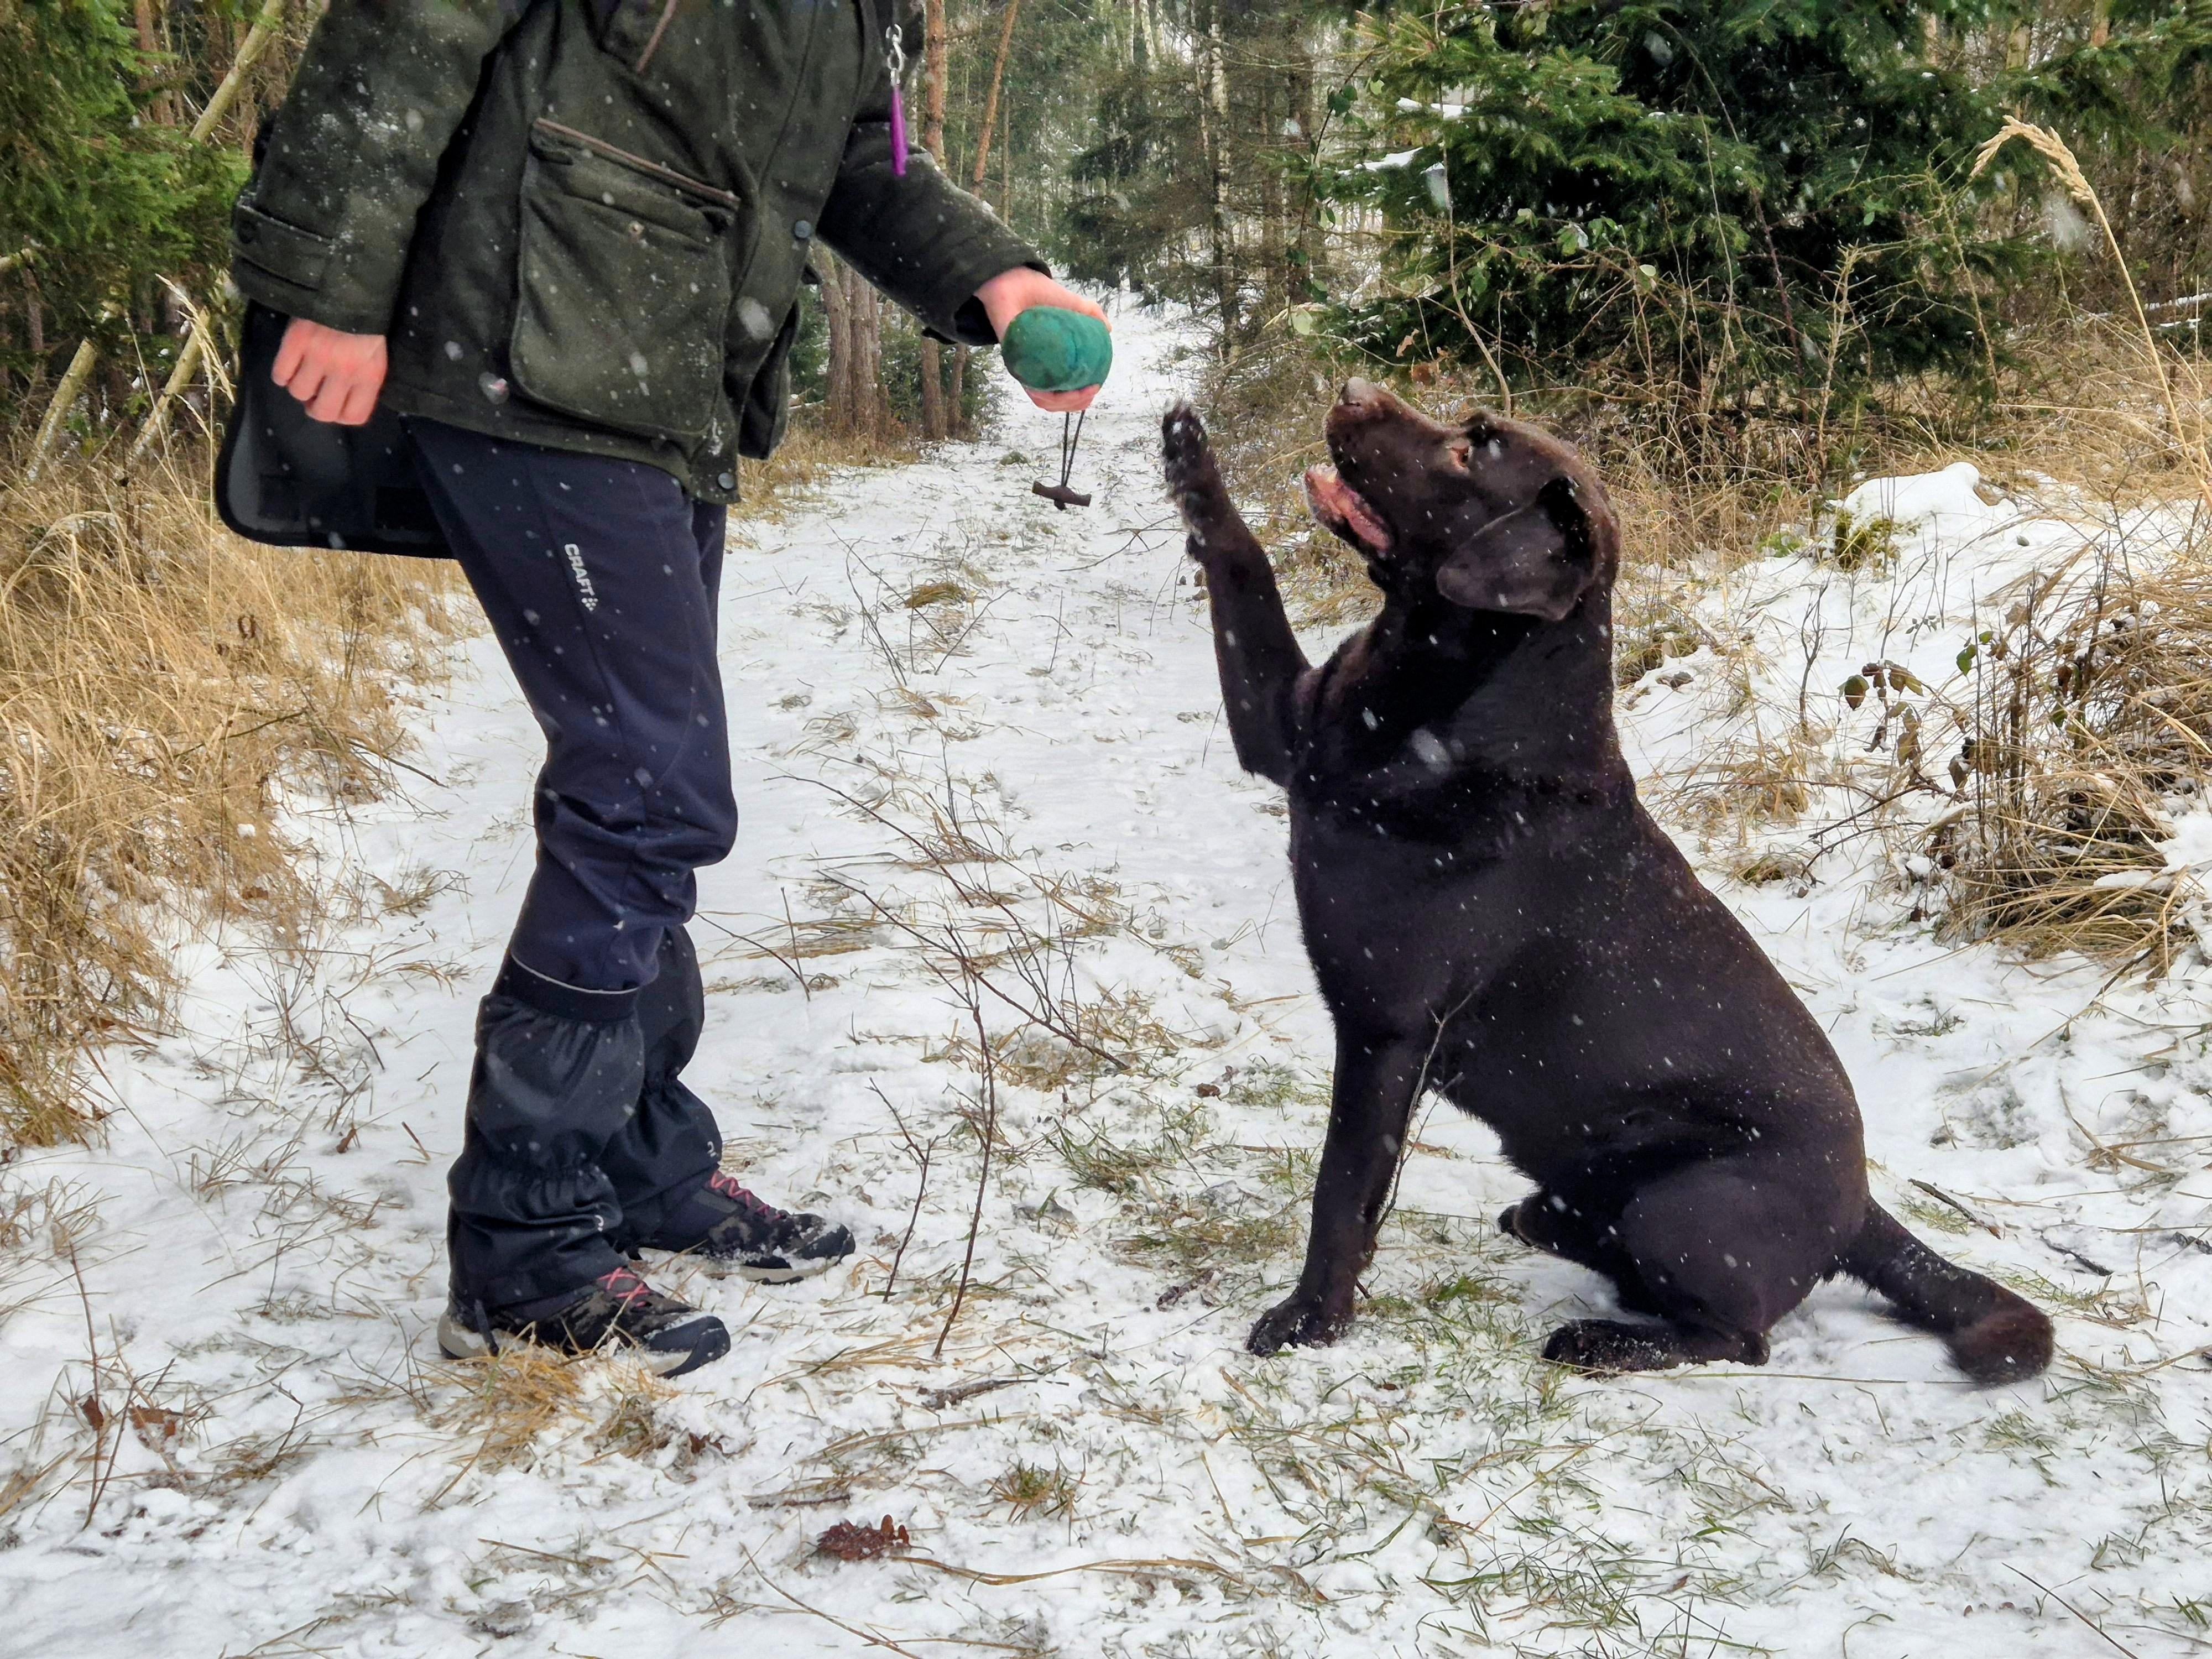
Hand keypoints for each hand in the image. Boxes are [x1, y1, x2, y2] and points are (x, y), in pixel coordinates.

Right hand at [272, 316, 387, 424]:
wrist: (349, 286)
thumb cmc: (365, 323)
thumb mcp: (375, 356)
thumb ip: (364, 380)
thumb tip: (344, 403)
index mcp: (369, 376)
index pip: (354, 416)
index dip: (340, 415)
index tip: (333, 404)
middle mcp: (345, 371)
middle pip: (323, 412)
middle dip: (315, 408)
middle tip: (313, 395)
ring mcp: (319, 356)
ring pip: (299, 392)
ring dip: (298, 386)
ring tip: (303, 372)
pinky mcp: (296, 341)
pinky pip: (280, 373)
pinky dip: (281, 373)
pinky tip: (289, 363)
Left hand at [975, 267, 1108, 411]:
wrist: (1018, 284)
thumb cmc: (1042, 295)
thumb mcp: (1074, 304)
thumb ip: (1092, 314)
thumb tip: (1108, 330)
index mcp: (1050, 363)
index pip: (1064, 391)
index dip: (1080, 398)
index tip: (1095, 388)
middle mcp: (1036, 370)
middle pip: (1055, 402)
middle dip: (1077, 403)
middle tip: (1091, 391)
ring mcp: (1024, 369)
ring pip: (1043, 401)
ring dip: (1066, 403)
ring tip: (1082, 393)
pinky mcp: (1014, 364)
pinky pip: (1030, 388)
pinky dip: (1047, 395)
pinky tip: (1063, 390)